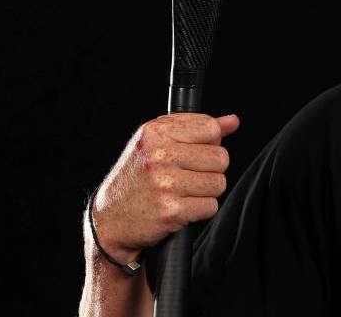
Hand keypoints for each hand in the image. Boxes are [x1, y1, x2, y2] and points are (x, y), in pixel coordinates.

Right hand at [87, 113, 239, 262]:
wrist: (109, 219)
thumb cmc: (136, 178)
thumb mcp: (157, 143)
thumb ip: (196, 128)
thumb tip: (231, 121)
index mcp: (155, 133)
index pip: (210, 128)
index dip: (210, 142)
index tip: (195, 152)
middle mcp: (159, 156)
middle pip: (220, 157)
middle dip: (210, 169)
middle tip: (187, 176)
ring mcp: (165, 184)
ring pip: (218, 183)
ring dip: (206, 191)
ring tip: (183, 192)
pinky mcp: (171, 211)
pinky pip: (211, 206)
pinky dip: (200, 210)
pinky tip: (180, 207)